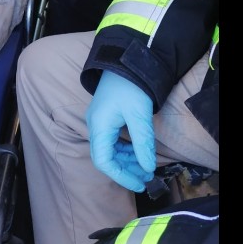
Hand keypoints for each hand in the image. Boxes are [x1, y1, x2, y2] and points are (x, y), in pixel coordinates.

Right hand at [86, 70, 155, 191]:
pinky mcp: (105, 117)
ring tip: (145, 166)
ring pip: (109, 150)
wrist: (125, 60)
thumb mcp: (140, 116)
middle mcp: (95, 125)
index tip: (139, 183)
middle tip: (146, 177)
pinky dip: (125, 149)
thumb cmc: (131, 86)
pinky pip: (112, 140)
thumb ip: (143, 144)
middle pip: (105, 157)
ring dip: (126, 160)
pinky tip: (138, 151)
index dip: (120, 175)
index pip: (103, 161)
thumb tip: (148, 168)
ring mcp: (99, 121)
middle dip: (125, 170)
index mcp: (99, 126)